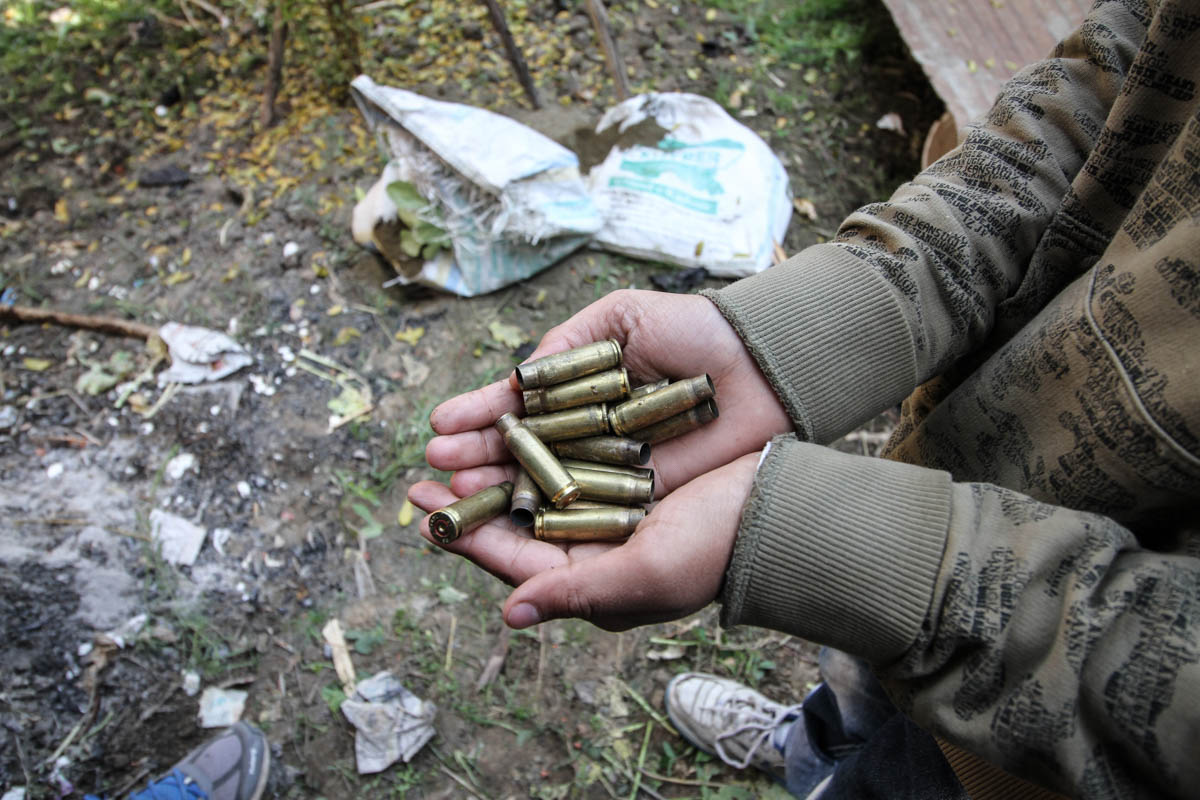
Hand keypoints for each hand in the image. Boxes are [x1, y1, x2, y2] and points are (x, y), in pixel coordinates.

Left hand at [407, 452, 759, 629]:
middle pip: (517, 524)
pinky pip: (570, 458)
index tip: (422, 513)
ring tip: (457, 444)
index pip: (515, 563)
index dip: (465, 536)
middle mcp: (596, 547)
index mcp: (594, 580)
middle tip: (424, 472)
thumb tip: (508, 613)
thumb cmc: (716, 547)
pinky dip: (539, 443)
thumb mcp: (646, 575)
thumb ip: (576, 592)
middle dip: (471, 499)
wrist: (779, 504)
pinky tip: (513, 422)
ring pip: (537, 487)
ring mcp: (611, 508)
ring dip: (496, 466)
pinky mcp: (627, 473)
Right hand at [424, 289, 789, 498]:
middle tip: (430, 471)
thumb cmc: (693, 331)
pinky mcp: (641, 500)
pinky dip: (546, 517)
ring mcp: (612, 471)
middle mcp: (589, 436)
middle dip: (474, 464)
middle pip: (520, 456)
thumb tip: (512, 385)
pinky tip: (506, 519)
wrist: (762, 362)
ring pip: (543, 488)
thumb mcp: (619, 320)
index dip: (478, 420)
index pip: (518, 412)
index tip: (438, 427)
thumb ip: (563, 351)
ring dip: (496, 494)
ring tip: (451, 494)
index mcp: (580, 393)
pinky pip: (587, 511)